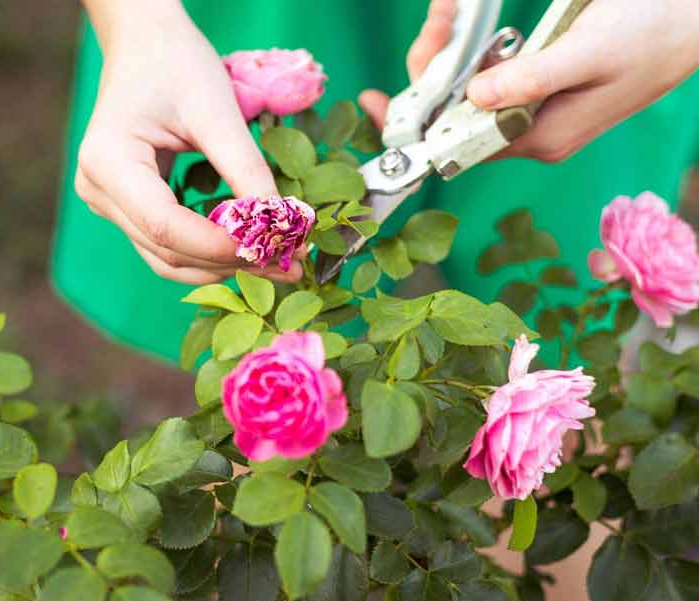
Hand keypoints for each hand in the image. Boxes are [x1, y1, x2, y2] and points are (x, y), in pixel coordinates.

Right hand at [76, 0, 296, 284]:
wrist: (145, 44)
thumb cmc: (176, 63)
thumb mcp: (217, 110)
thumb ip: (244, 168)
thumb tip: (280, 223)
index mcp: (107, 161)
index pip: (164, 225)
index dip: (217, 245)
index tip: (272, 248)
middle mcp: (97, 190)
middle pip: (164, 248)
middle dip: (227, 260)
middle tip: (288, 263)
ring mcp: (106, 202)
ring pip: (164, 257)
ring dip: (219, 265)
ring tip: (275, 262)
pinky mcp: (124, 207)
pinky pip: (165, 243)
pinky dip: (206, 251)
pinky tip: (247, 248)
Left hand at [360, 0, 698, 162]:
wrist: (697, 15)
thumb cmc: (654, 32)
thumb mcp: (591, 53)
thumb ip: (533, 79)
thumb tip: (475, 99)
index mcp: (540, 138)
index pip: (457, 146)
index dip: (414, 126)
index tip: (376, 102)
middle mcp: (531, 131)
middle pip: (454, 114)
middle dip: (432, 68)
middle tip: (437, 18)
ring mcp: (535, 107)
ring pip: (466, 89)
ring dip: (448, 51)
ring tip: (445, 10)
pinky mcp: (540, 82)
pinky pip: (487, 72)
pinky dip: (469, 47)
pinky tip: (459, 19)